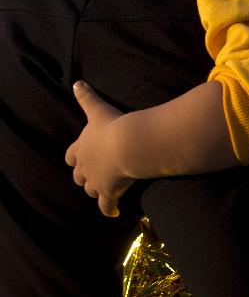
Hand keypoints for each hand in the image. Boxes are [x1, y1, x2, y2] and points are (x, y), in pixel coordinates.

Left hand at [65, 81, 133, 217]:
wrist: (129, 144)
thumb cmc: (114, 126)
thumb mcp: (98, 110)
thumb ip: (87, 98)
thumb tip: (76, 83)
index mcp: (81, 147)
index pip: (71, 156)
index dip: (75, 158)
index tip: (78, 160)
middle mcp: (85, 166)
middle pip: (79, 176)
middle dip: (84, 177)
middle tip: (93, 177)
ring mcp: (96, 181)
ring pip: (91, 190)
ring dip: (96, 191)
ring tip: (104, 192)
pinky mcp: (110, 192)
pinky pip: (107, 206)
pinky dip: (109, 210)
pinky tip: (114, 213)